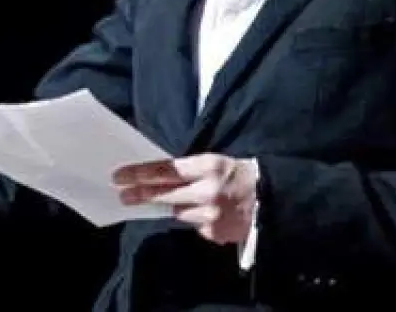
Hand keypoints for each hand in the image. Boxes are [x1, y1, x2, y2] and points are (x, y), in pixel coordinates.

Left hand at [113, 154, 258, 245]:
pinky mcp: (215, 233)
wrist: (274, 198)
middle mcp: (208, 191)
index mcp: (209, 166)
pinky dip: (199, 220)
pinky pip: (196, 226)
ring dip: (179, 206)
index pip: (166, 170)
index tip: (121, 176)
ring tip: (193, 199)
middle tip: (122, 195)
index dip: (140, 173)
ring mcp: (212, 215)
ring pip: (179, 212)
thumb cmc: (240, 175)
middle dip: (141, 194)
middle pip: (165, 194)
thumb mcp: (216, 163)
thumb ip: (189, 170)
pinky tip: (213, 213)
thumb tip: (159, 178)